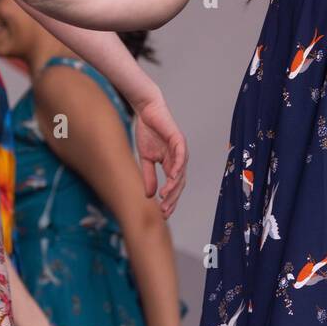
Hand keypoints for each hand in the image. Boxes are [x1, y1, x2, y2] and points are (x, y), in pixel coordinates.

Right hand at [135, 93, 187, 218]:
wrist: (147, 111)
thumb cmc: (148, 132)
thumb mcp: (145, 158)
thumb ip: (149, 175)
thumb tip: (149, 195)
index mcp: (172, 163)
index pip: (173, 186)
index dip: (169, 200)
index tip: (163, 213)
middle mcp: (179, 159)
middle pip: (179, 183)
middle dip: (172, 198)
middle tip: (165, 211)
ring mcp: (180, 150)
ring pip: (181, 173)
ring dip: (174, 187)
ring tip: (165, 198)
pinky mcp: (179, 140)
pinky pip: (180, 157)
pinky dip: (177, 168)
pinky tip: (171, 179)